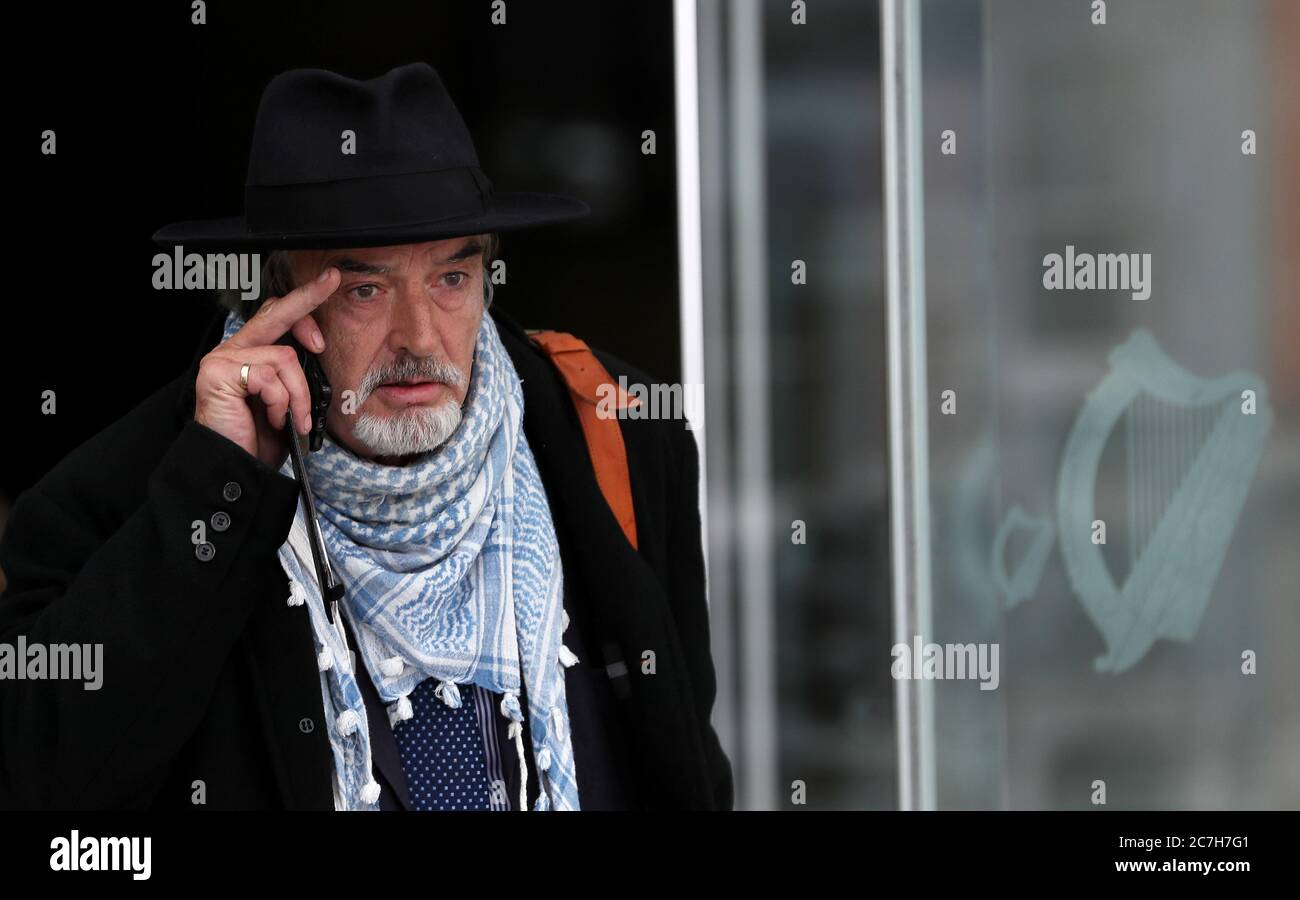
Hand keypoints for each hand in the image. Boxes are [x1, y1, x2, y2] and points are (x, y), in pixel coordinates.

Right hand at [194, 267, 339, 468]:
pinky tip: (271, 418)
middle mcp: (233, 350)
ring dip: (299, 394)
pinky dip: (280, 402)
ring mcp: (222, 360)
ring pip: (285, 358)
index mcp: (249, 354)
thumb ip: (293, 374)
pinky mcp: (218, 373)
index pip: (276, 317)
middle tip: (331, 280)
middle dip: (308, 297)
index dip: (303, 303)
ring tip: (292, 419)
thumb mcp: (286, 402)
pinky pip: (269, 377)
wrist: (235, 468)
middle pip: (276, 313)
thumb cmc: (259, 440)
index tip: (329, 284)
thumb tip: (316, 352)